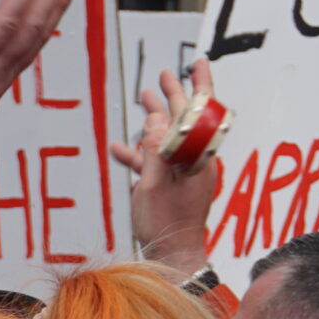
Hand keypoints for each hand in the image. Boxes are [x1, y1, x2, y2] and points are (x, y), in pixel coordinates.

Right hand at [114, 57, 222, 277]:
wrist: (174, 255)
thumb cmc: (167, 224)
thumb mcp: (155, 184)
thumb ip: (155, 149)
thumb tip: (156, 118)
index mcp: (196, 157)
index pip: (199, 113)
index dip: (198, 85)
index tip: (197, 62)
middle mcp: (193, 161)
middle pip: (183, 121)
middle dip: (172, 96)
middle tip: (162, 76)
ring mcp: (182, 173)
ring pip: (166, 138)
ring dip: (152, 120)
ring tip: (143, 98)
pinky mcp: (171, 186)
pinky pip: (155, 162)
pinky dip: (139, 153)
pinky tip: (120, 148)